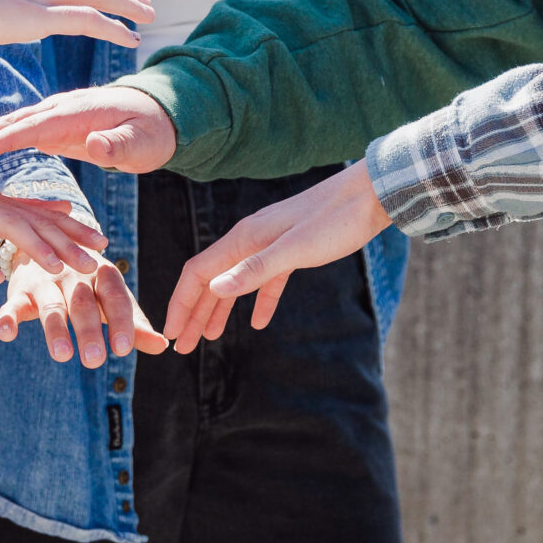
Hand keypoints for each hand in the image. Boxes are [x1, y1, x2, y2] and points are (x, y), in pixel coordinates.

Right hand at [0, 85, 178, 173]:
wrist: (159, 114)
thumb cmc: (152, 131)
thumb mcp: (142, 142)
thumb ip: (118, 144)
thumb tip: (94, 144)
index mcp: (77, 114)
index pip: (35, 127)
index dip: (5, 139)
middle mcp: (60, 111)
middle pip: (14, 123)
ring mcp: (54, 117)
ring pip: (10, 125)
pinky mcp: (53, 126)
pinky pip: (18, 132)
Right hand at [0, 157, 108, 282]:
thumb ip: (24, 207)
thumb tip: (64, 206)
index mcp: (3, 201)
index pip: (45, 216)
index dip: (75, 229)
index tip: (104, 244)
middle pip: (36, 223)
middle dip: (66, 245)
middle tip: (94, 265)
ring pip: (7, 228)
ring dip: (34, 249)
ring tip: (57, 270)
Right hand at [0, 251, 169, 368]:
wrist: (48, 248)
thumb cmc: (89, 286)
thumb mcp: (113, 300)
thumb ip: (133, 323)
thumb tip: (163, 346)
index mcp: (103, 275)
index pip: (115, 299)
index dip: (120, 323)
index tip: (123, 349)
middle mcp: (75, 275)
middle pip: (83, 304)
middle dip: (88, 331)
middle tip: (94, 359)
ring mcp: (46, 282)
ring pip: (51, 306)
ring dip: (55, 330)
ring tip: (62, 355)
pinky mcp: (20, 290)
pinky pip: (13, 305)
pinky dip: (7, 317)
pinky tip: (6, 334)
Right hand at [161, 163, 389, 352]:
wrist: (370, 195)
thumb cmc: (334, 220)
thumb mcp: (294, 249)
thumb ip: (254, 269)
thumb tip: (215, 288)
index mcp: (244, 238)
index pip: (198, 274)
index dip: (181, 304)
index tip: (171, 332)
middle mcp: (250, 241)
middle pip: (212, 281)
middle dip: (194, 314)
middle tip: (181, 347)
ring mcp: (270, 246)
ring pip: (235, 282)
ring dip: (219, 311)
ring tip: (207, 338)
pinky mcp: (292, 252)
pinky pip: (266, 281)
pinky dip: (258, 302)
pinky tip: (257, 323)